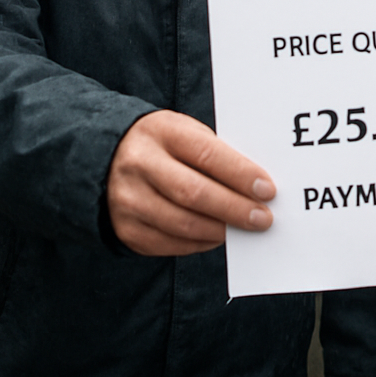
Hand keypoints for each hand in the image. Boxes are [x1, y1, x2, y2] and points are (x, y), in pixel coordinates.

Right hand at [107, 110, 275, 254]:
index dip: (240, 175)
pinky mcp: (125, 228)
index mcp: (162, 132)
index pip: (207, 155)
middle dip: (235, 209)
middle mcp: (140, 164)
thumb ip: (216, 154)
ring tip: (246, 229)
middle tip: (264, 219)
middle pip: (194, 193)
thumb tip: (256, 187)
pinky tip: (217, 236)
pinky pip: (169, 244)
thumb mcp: (186, 132)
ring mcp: (128, 199)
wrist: (107, 156)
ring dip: (221, 231)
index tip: (268, 190)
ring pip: (182, 224)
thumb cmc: (166, 143)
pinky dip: (199, 243)